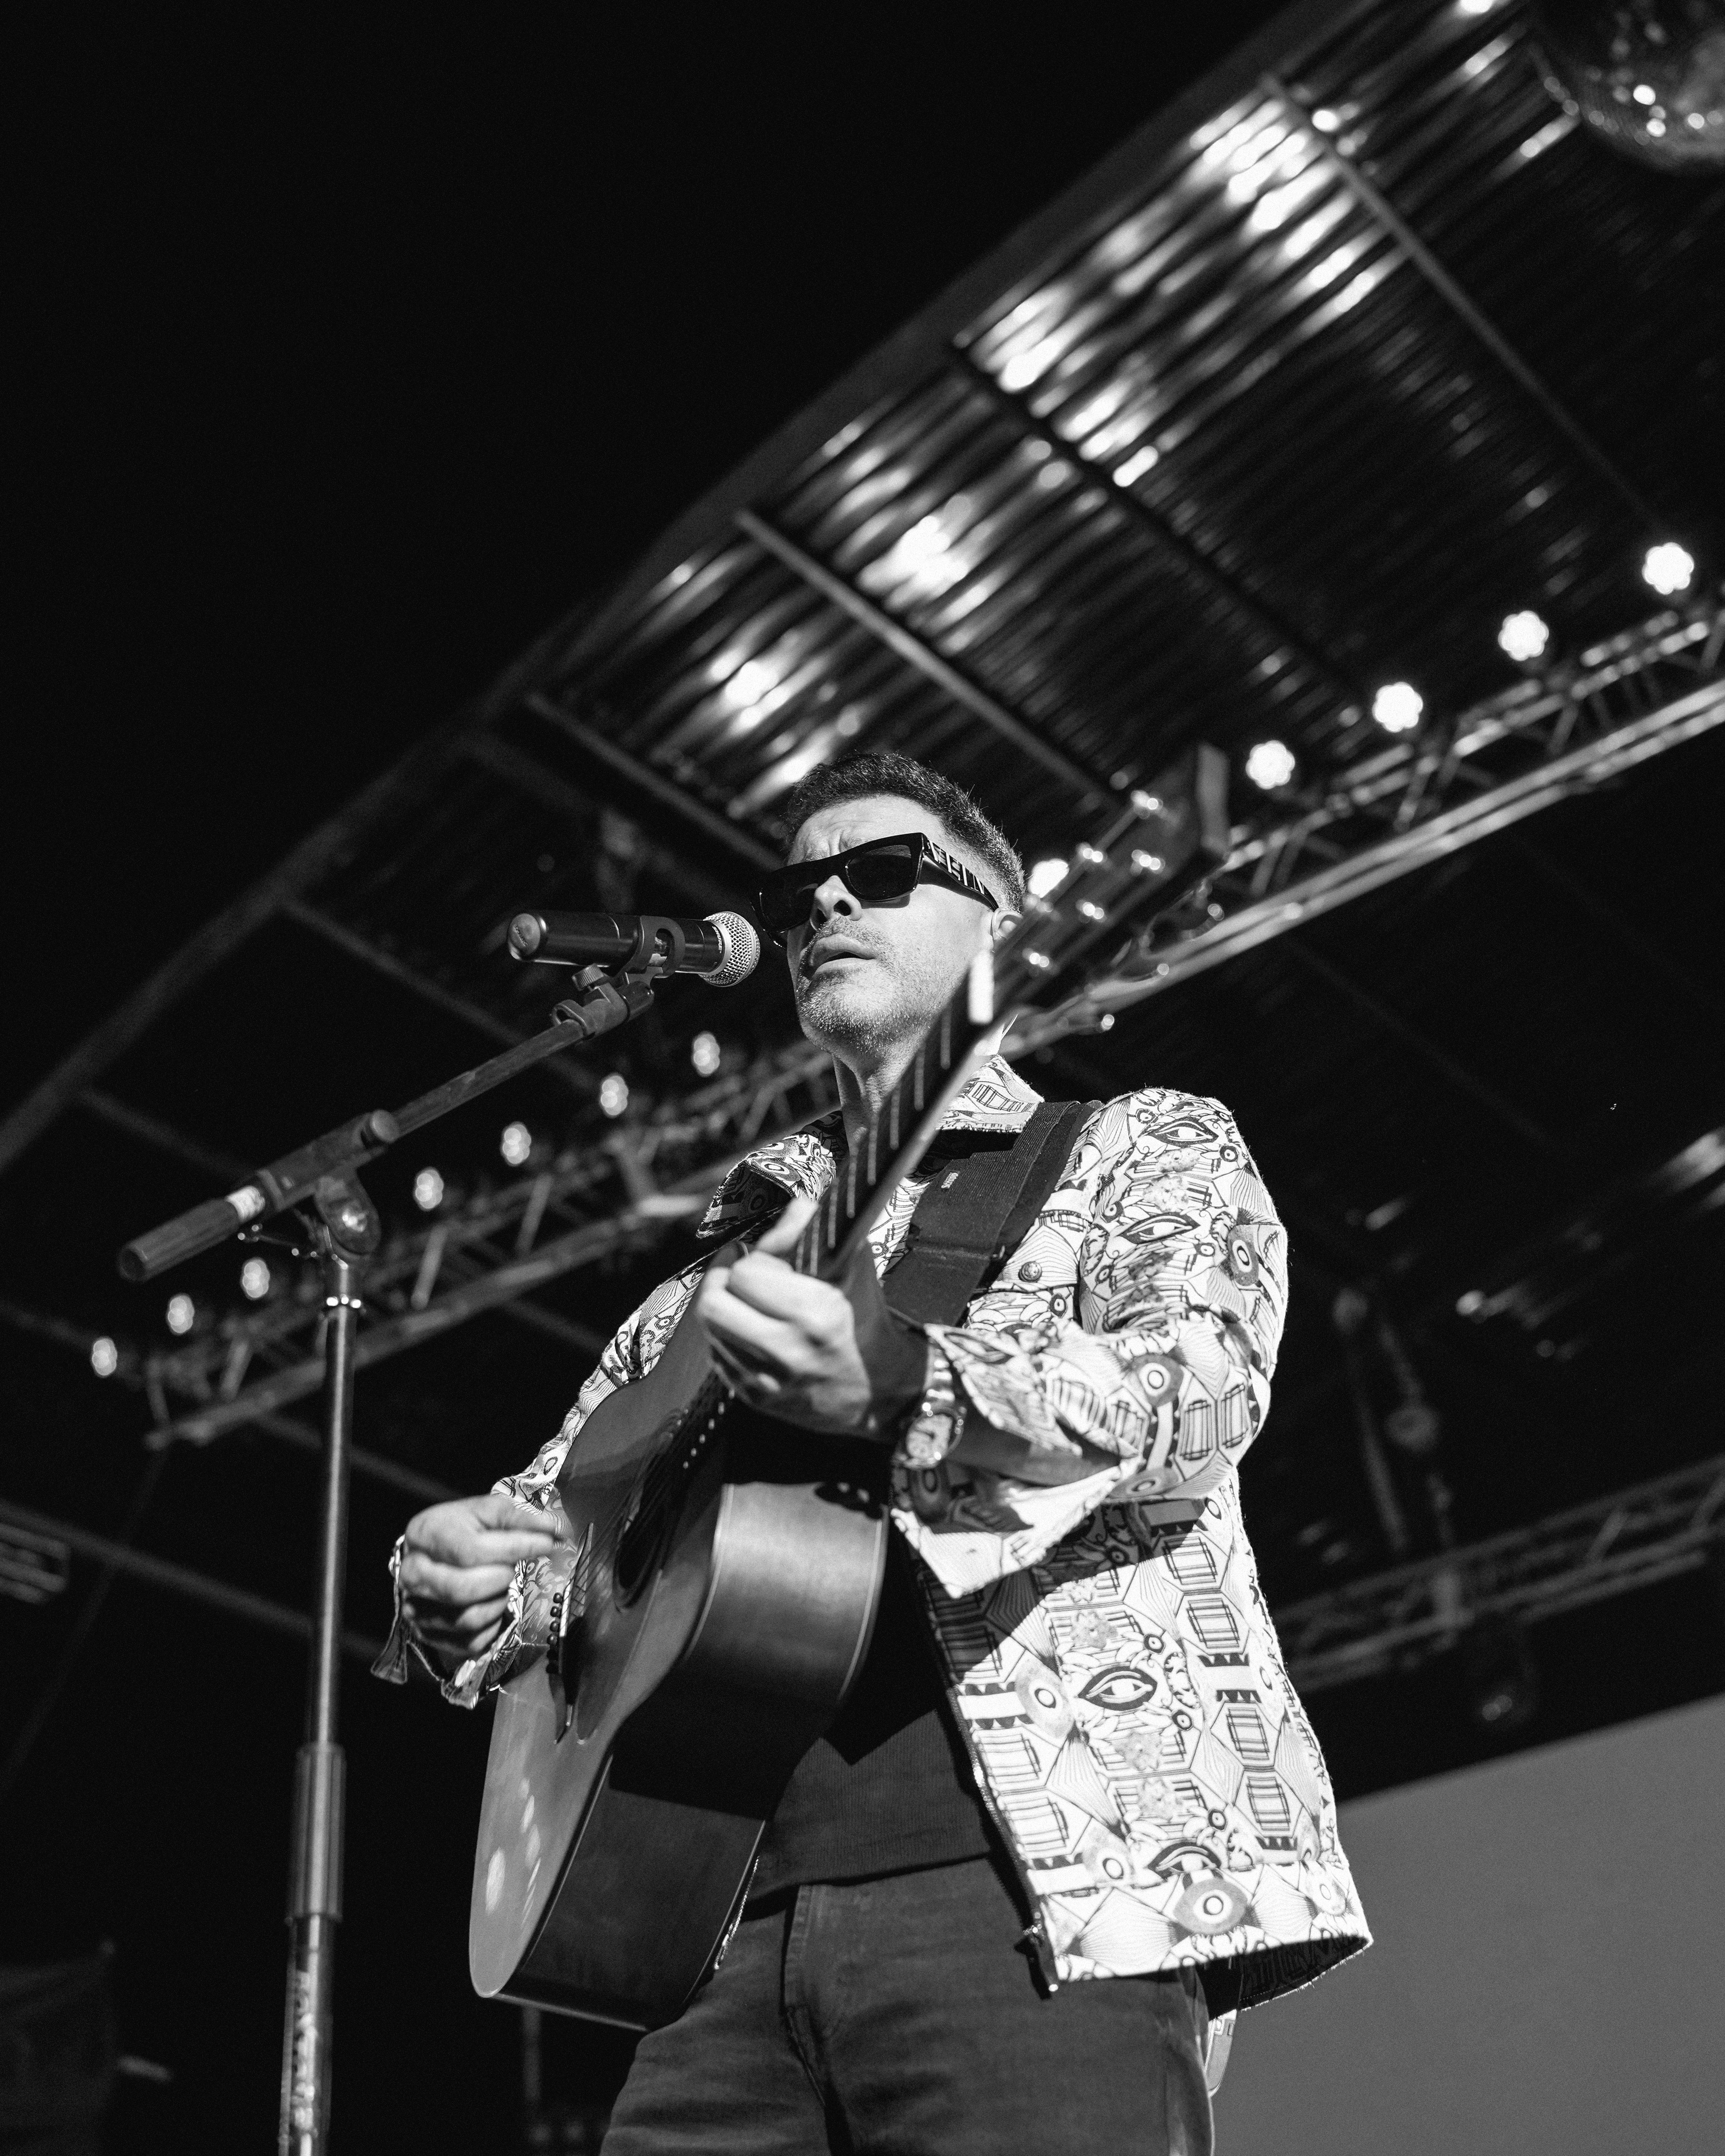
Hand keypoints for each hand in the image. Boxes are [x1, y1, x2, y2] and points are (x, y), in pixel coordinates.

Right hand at [398, 1493, 567, 1670]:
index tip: (546, 1544)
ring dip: (498, 1602)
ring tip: (500, 1584)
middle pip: (463, 1589)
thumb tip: (556, 1528)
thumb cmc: (462, 1530)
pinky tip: (492, 1604)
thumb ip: (519, 1517)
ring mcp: (416, 1607)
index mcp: (425, 1533)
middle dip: (501, 1579)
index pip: (471, 1550)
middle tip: (512, 1568)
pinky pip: (470, 1642)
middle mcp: (413, 1573)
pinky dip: (492, 1626)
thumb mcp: (487, 1511)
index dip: (515, 1549)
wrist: (432, 1554)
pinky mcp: (428, 1634)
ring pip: (468, 1618)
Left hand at [694, 1197, 928, 1438]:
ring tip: (745, 1298)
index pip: (745, 1272)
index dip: (754, 1257)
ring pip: (710, 1329)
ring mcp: (767, 1380)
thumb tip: (790, 1207)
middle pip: (714, 1303)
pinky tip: (752, 1329)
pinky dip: (728, 1337)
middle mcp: (786, 1351)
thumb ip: (814, 1229)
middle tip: (739, 1270)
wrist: (880, 1387)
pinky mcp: (756, 1399)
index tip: (765, 1255)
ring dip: (724, 1306)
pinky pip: (717, 1356)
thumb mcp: (851, 1264)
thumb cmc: (865, 1318)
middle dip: (724, 1280)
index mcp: (814, 1314)